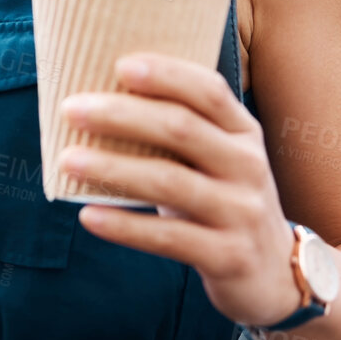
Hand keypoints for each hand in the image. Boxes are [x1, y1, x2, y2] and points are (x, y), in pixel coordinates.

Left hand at [55, 52, 303, 329]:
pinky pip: (169, 238)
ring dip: (113, 168)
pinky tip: (88, 216)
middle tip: (70, 109)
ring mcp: (242, 212)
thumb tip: (98, 100)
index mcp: (243, 132)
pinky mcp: (228, 256)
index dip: (166, 74)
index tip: (118, 65)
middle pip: (181, 128)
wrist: (273, 274)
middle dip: (121, 115)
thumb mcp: (217, 159)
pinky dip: (125, 226)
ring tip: (67, 161)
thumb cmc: (223, 201)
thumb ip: (180, 131)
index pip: (209, 90)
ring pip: (170, 182)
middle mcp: (248, 166)